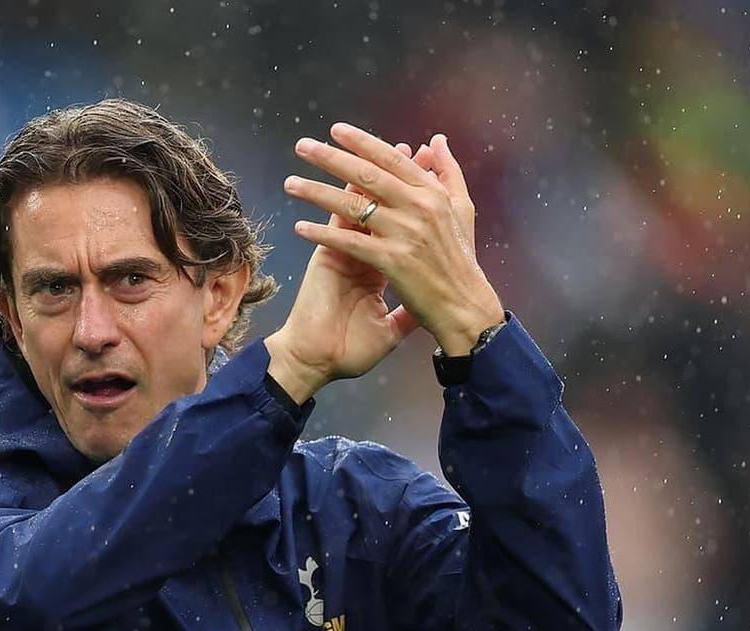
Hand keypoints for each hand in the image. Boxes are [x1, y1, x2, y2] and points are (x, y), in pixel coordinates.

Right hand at [265, 144, 433, 403]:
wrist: (319, 362)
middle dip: (395, 179)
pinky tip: (350, 178)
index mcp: (379, 266)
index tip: (431, 180)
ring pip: (354, 208)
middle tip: (408, 148)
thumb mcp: (392, 331)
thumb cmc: (351, 350)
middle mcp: (362, 254)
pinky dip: (341, 202)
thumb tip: (429, 308)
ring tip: (378, 152)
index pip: (399, 227)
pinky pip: (334, 224)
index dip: (414, 204)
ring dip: (362, 177)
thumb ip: (409, 314)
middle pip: (379, 209)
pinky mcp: (326, 256)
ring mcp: (342, 253)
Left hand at [283, 123, 502, 356]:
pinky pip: (349, 242)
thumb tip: (436, 140)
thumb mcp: (462, 209)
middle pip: (367, 175)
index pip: (390, 159)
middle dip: (331, 158)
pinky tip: (299, 228)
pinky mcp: (393, 260)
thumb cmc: (461, 259)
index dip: (362, 142)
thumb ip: (448, 171)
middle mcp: (419, 207)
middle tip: (302, 146)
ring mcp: (405, 233)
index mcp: (432, 193)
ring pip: (352, 206)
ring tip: (290, 184)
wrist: (464, 306)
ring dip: (317, 193)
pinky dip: (323, 234)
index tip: (335, 131)